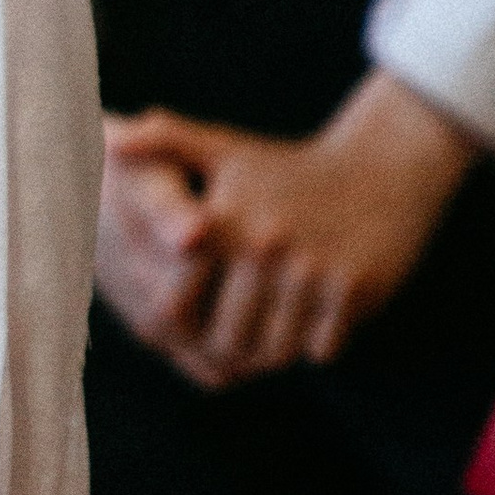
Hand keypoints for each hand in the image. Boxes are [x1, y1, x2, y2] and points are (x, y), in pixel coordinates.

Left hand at [101, 71, 476, 389]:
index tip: (189, 328)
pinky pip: (321, 349)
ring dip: (273, 353)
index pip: (175, 307)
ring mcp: (311, 269)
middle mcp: (263, 245)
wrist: (386, 164)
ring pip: (276, 351)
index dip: (178, 328)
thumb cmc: (291, 166)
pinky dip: (316, 346)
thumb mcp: (225, 147)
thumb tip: (109, 143)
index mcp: (222, 220)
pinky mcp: (355, 289)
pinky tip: (314, 322)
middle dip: (230, 350)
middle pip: (228, 338)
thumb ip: (165, 141)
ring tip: (272, 338)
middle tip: (236, 348)